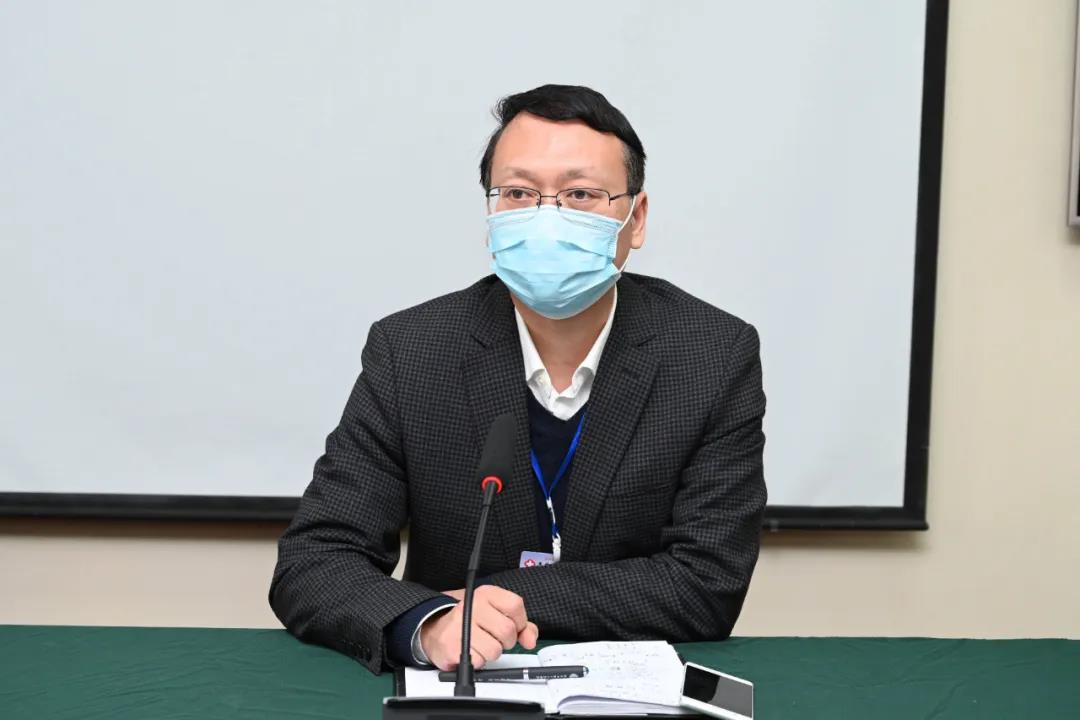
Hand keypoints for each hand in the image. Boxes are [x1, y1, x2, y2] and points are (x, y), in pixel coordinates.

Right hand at [420, 586, 538, 670]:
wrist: (435, 629)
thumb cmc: (470, 621)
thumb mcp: (495, 614)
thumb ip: (520, 625)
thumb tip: (530, 640)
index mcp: (485, 594)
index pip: (515, 605)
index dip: (519, 621)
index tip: (513, 626)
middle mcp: (472, 606)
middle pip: (507, 630)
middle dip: (506, 641)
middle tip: (494, 638)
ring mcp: (460, 625)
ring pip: (495, 649)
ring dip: (491, 653)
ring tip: (480, 644)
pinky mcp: (452, 646)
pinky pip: (479, 661)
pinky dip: (478, 661)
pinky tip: (470, 651)